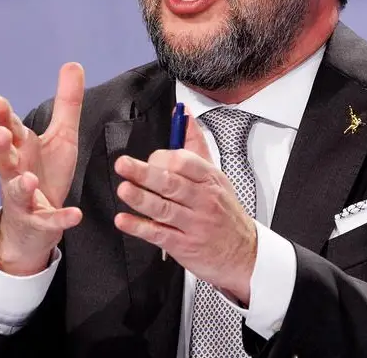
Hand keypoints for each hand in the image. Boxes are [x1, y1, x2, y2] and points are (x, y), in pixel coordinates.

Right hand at [0, 62, 84, 274]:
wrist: (35, 225)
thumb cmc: (45, 172)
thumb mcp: (61, 136)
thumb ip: (66, 103)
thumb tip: (73, 63)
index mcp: (20, 149)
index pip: (8, 129)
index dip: (2, 117)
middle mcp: (15, 172)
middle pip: (1, 159)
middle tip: (1, 134)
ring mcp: (24, 199)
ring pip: (17, 191)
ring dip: (21, 185)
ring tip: (28, 179)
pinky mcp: (39, 221)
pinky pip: (49, 221)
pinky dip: (60, 219)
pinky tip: (75, 215)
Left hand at [113, 114, 257, 304]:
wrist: (242, 252)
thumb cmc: (224, 210)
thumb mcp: (215, 174)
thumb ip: (195, 143)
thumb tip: (183, 114)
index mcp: (209, 179)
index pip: (186, 163)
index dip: (165, 158)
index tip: (152, 158)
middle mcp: (202, 200)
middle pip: (171, 183)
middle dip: (145, 173)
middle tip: (124, 165)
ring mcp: (193, 224)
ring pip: (163, 208)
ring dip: (141, 198)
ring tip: (124, 189)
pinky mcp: (183, 245)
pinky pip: (158, 234)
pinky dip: (140, 227)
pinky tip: (124, 220)